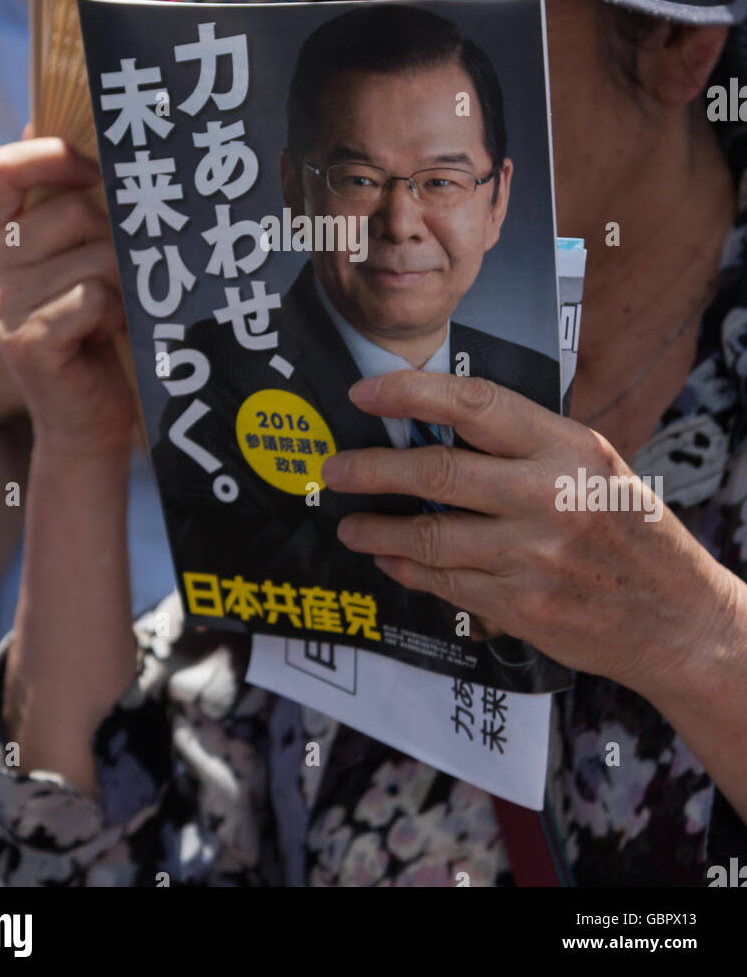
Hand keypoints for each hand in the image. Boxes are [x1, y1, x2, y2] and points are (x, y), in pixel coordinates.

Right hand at [0, 137, 135, 457]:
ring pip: (92, 256)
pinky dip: (118, 313)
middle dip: (114, 239)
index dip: (52, 157)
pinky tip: (106, 334)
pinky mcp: (27, 341)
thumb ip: (63, 201)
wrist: (84, 419)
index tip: (94, 171)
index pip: (1, 168)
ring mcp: (1, 307)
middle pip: (70, 212)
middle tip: (117, 275)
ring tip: (112, 308)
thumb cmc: (91, 326)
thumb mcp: (74, 257)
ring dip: (122, 282)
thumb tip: (50, 119)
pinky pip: (94, 297)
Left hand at [323, 371, 733, 697]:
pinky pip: (445, 583)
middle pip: (437, 473)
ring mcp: (534, 557)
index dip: (410, 393)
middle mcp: (549, 497)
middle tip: (334, 468)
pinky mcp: (522, 606)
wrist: (677, 617)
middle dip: (371, 469)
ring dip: (377, 531)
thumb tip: (436, 418)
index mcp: (567, 448)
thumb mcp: (593, 463)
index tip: (364, 393)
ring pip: (429, 538)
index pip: (475, 404)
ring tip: (350, 524)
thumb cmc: (628, 528)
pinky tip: (390, 561)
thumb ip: (524, 442)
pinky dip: (407, 570)